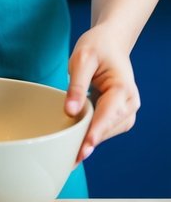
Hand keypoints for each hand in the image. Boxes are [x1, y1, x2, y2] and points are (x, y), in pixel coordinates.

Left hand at [65, 24, 139, 162]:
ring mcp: (127, 109)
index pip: (109, 114)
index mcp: (123, 87)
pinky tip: (78, 143)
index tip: (85, 148)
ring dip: (91, 142)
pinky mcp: (119, 113)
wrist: (110, 42)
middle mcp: (130, 102)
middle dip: (91, 142)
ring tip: (71, 156)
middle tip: (71, 159)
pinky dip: (93, 135)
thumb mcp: (82, 59)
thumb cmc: (97, 47)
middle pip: (109, 127)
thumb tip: (70, 112)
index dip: (95, 132)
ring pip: (109, 132)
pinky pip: (106, 128)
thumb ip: (76, 85)